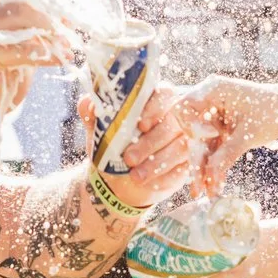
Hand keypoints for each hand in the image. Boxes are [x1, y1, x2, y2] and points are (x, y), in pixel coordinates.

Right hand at [0, 0, 69, 133]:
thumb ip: (32, 31)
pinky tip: (60, 59)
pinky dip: (46, 54)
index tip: (68, 2)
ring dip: (51, 32)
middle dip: (52, 14)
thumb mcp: (14, 47)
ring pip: (22, 19)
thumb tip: (65, 18)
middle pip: (22, 0)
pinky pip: (22, 50)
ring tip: (67, 45)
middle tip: (70, 28)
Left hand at [82, 86, 191, 213]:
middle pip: (173, 124)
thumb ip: (91, 110)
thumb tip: (90, 103)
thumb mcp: (96, 128)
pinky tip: (152, 183)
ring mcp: (185, 142)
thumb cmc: (110, 146)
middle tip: (129, 158)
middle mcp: (175, 118)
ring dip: (157, 163)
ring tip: (136, 176)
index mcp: (155, 101)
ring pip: (180, 148)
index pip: (165, 94)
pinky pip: (184, 169)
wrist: (116, 180)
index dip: (155, 108)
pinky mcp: (188, 164)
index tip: (140, 124)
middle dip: (150, 142)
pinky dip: (167, 177)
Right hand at [178, 77, 277, 194]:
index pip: (184, 106)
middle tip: (199, 186)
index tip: (212, 136)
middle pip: (190, 132)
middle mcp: (208, 102)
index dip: (192, 124)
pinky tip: (214, 186)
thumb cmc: (273, 113)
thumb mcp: (249, 134)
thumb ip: (228, 153)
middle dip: (195, 160)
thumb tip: (210, 176)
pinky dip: (213, 167)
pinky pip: (210, 151)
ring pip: (199, 146)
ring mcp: (212, 118)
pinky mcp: (218, 131)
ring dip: (202, 169)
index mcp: (213, 90)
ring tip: (203, 192)